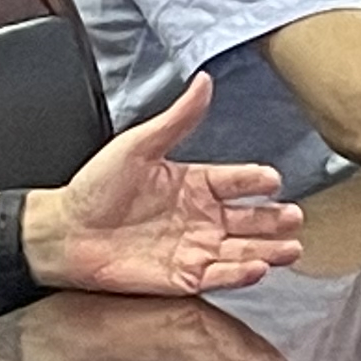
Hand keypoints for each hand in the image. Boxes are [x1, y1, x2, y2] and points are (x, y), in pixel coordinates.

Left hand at [34, 72, 311, 296]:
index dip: (256, 180)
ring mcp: (193, 249)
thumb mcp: (138, 145)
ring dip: (268, 249)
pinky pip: (218, 276)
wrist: (64, 232)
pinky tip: (258, 266)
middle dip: (274, 220)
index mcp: (193, 183)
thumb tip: (203, 82)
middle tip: (296, 217)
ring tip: (292, 248)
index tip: (274, 179)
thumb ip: (177, 119)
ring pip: (241, 250)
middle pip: (248, 219)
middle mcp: (199, 218)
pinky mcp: (182, 278)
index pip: (235, 181)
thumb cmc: (94, 188)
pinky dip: (240, 273)